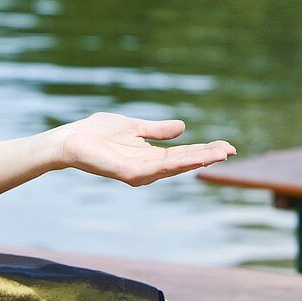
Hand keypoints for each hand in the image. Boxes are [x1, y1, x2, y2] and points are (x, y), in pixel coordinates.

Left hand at [52, 112, 235, 185]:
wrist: (71, 139)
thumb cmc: (97, 133)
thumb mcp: (135, 127)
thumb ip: (157, 130)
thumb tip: (182, 127)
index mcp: (149, 157)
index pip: (182, 154)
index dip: (204, 151)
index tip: (227, 146)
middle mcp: (147, 168)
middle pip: (183, 163)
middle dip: (207, 156)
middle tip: (231, 150)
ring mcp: (139, 173)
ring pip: (174, 166)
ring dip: (197, 159)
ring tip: (220, 152)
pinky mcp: (129, 173)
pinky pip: (157, 168)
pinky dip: (177, 163)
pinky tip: (193, 156)